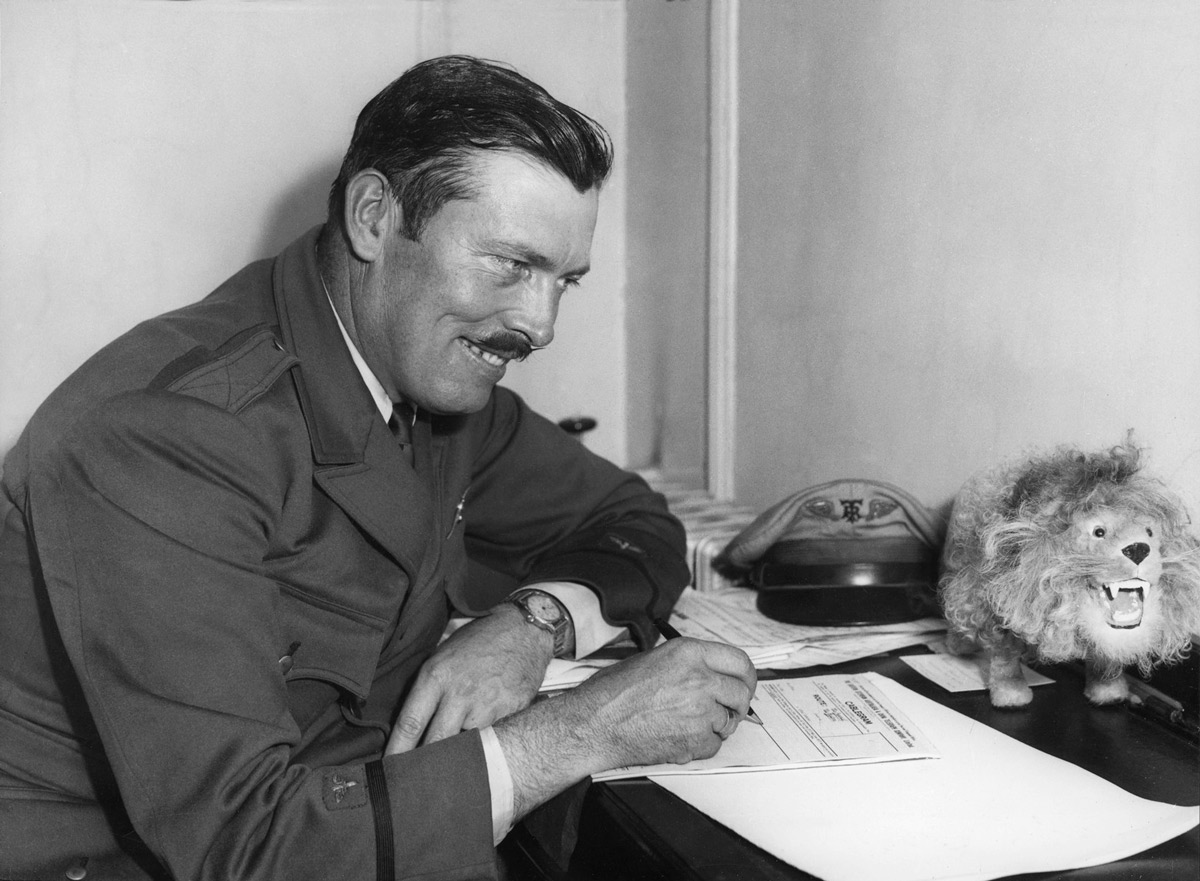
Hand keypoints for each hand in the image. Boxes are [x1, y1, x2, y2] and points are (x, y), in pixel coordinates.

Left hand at [385, 604, 551, 754]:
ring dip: (458, 752)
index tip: (389, 769)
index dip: (397, 752)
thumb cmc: (479, 641)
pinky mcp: (509, 711)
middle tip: (415, 781)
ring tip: (456, 755)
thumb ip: (427, 688)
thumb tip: (410, 725)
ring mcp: (486, 704)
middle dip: (423, 765)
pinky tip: (485, 732)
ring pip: (463, 745)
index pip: (410, 723)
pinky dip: (485, 740)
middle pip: (434, 743)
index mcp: (436, 676)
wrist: (524, 630)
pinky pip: (490, 737)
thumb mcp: (443, 655)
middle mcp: (459, 692)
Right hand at [566, 637, 757, 770]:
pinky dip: (702, 744)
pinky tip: (680, 735)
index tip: (744, 684)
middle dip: (737, 705)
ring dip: (716, 725)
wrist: (595, 723)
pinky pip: (714, 744)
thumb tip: (713, 673)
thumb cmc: (613, 692)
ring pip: (729, 722)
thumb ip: (689, 663)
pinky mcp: (695, 740)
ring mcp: (700, 711)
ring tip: (688, 722)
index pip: (740, 662)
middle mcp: (700, 679)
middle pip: (741, 694)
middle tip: (726, 709)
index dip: (745, 677)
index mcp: (690, 653)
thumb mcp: (654, 659)